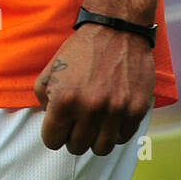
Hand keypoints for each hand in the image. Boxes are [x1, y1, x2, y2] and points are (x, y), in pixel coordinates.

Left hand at [34, 24, 154, 155]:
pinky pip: (123, 138)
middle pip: (77, 147)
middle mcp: (91, 108)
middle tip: (76, 122)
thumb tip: (50, 121)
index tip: (59, 126)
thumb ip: (43, 99)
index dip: (53, 134)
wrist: (116, 30)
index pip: (52, 141)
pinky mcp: (137, 110)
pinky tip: (111, 116)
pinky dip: (115, 132)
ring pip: (101, 148)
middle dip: (73, 136)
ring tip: (94, 123)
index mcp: (65, 99)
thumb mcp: (50, 69)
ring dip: (95, 138)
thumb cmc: (81, 50)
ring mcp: (116, 111)